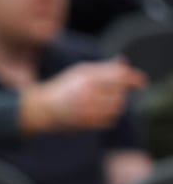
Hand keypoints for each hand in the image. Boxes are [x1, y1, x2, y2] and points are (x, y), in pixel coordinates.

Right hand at [21, 58, 145, 133]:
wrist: (42, 108)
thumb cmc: (62, 88)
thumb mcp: (80, 72)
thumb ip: (102, 67)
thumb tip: (123, 61)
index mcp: (88, 75)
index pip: (120, 75)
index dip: (134, 78)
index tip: (141, 83)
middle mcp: (89, 91)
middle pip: (120, 92)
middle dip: (121, 93)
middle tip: (112, 94)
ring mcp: (88, 107)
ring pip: (117, 107)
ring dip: (116, 105)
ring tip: (104, 103)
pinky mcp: (87, 122)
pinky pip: (110, 120)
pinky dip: (109, 117)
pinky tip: (99, 113)